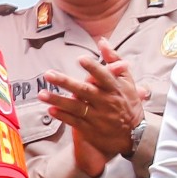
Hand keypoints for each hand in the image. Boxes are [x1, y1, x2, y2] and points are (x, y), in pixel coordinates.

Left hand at [41, 38, 146, 177]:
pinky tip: (50, 110)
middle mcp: (105, 102)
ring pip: (75, 107)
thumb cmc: (128, 102)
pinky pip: (74, 122)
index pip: (103, 76)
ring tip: (42, 94)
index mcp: (115, 88)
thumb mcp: (128, 80)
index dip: (92, 68)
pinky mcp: (91, 129)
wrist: (134, 135)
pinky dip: (62, 116)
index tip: (80, 59)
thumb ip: (114, 60)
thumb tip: (102, 41)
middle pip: (84, 91)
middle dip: (66, 82)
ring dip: (58, 100)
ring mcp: (97, 117)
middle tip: (48, 74)